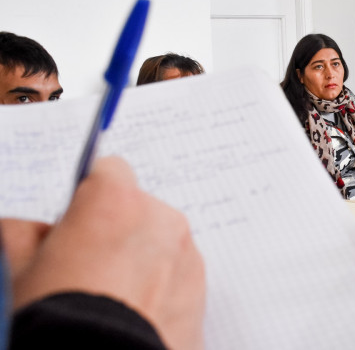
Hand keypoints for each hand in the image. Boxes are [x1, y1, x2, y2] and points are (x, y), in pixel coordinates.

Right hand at [3, 157, 205, 349]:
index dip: (87, 195)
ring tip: (112, 300)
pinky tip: (135, 316)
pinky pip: (179, 280)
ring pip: (162, 245)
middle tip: (87, 269)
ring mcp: (188, 258)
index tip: (75, 220)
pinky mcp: (202, 295)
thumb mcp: (18, 269)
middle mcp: (162, 221)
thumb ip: (24, 233)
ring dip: (142, 261)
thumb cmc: (58, 318)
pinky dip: (162, 292)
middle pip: (139, 210)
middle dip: (117, 231)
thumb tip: (30, 231)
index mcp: (117, 202)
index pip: (108, 170)